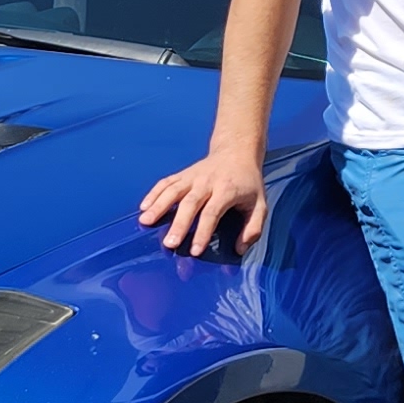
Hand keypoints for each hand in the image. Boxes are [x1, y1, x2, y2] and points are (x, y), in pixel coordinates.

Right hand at [140, 149, 267, 259]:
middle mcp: (207, 182)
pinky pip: (166, 183)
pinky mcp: (183, 174)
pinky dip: (153, 194)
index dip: (203, 232)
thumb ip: (253, 228)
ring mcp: (192, 176)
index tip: (194, 250)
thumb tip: (239, 249)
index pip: (212, 212)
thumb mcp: (260, 205)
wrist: (236, 152)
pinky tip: (143, 208)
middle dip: (178, 224)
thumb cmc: (248, 184)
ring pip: (173, 190)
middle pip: (190, 203)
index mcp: (227, 190)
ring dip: (158, 206)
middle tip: (168, 244)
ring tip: (145, 222)